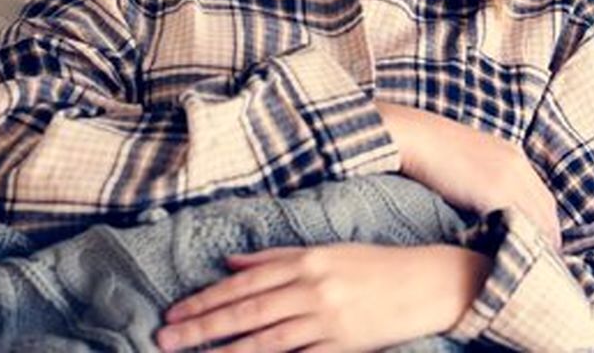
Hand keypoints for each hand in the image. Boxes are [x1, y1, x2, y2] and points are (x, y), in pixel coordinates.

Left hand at [155, 242, 490, 351]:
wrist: (427, 282)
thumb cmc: (374, 265)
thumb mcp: (325, 251)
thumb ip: (276, 257)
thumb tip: (231, 263)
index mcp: (306, 260)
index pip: (244, 282)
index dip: (206, 299)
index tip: (175, 313)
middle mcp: (312, 288)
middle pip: (247, 310)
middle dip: (203, 326)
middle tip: (166, 339)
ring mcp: (327, 320)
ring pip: (265, 339)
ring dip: (224, 351)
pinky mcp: (343, 346)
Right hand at [377, 101, 561, 251]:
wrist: (417, 137)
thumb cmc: (431, 150)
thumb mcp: (468, 159)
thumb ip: (484, 179)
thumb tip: (487, 209)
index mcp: (513, 155)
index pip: (543, 197)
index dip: (544, 223)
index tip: (539, 245)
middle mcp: (518, 165)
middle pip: (546, 210)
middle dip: (546, 238)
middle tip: (540, 265)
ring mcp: (510, 177)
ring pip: (536, 219)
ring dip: (535, 243)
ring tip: (527, 267)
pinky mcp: (497, 191)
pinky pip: (517, 223)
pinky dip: (517, 242)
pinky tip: (511, 258)